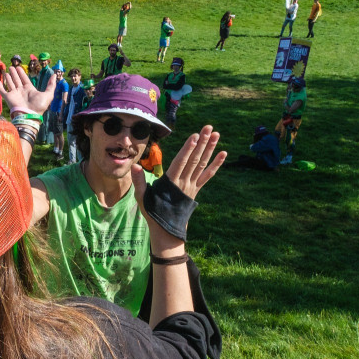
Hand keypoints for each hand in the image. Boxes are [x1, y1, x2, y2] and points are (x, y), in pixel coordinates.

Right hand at [0, 65, 54, 115]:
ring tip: (6, 72)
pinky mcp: (8, 97)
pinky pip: (2, 91)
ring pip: (10, 84)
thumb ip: (51, 85)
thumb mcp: (48, 94)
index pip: (24, 79)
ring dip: (8, 78)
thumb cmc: (39, 106)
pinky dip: (0, 87)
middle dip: (14, 74)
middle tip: (12, 67)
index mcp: (29, 90)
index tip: (18, 67)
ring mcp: (14, 94)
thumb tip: (55, 76)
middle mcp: (21, 91)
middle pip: (17, 80)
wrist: (29, 115)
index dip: (21, 73)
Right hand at [131, 126, 225, 248]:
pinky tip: (223, 154)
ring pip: (202, 164)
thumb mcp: (142, 197)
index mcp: (170, 183)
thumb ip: (138, 181)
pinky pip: (208, 175)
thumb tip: (134, 166)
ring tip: (216, 134)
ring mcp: (192, 186)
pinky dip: (216, 164)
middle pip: (194, 160)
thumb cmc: (152, 212)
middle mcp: (184, 183)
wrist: (167, 229)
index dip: (188, 149)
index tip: (195, 137)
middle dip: (202, 143)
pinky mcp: (196, 190)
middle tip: (208, 128)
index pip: (181, 163)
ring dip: (210, 149)